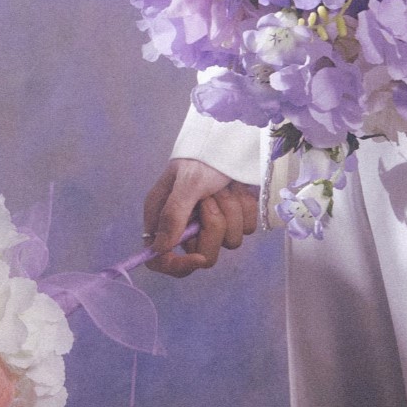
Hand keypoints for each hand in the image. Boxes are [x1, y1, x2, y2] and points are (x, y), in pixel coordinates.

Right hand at [142, 159, 259, 278]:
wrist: (233, 141)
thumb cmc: (202, 157)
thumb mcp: (186, 183)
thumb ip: (173, 216)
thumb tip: (160, 249)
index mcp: (163, 219)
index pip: (159, 259)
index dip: (178, 266)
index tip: (198, 258)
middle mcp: (186, 226)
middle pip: (203, 254)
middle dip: (213, 226)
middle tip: (210, 198)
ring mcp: (212, 224)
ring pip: (229, 241)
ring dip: (231, 211)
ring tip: (224, 188)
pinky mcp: (235, 219)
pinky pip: (246, 228)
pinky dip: (245, 207)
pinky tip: (238, 188)